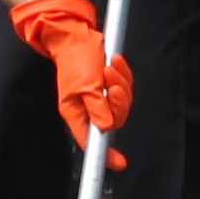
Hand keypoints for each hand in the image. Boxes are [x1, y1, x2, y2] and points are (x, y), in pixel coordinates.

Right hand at [9, 0, 130, 151]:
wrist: (75, 34)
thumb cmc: (75, 59)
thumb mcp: (86, 85)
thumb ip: (97, 107)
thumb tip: (107, 127)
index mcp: (76, 113)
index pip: (91, 141)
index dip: (106, 155)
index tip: (120, 163)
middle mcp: (88, 108)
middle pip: (114, 119)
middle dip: (119, 101)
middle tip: (111, 81)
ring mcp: (98, 96)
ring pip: (122, 102)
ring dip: (121, 83)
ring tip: (110, 66)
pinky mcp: (107, 84)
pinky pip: (124, 87)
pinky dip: (123, 74)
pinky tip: (115, 61)